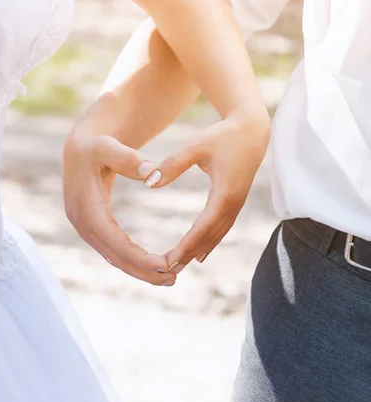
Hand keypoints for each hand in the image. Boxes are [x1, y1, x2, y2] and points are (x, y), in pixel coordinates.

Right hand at [63, 133, 176, 285]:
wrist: (80, 148)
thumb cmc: (96, 145)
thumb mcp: (109, 147)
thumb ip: (128, 158)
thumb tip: (151, 173)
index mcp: (87, 209)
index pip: (116, 242)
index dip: (140, 257)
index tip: (166, 265)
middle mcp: (83, 225)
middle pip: (116, 257)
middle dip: (144, 271)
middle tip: (174, 279)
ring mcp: (87, 229)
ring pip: (115, 258)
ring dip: (142, 271)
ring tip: (170, 279)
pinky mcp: (94, 229)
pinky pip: (115, 251)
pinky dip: (135, 262)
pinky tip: (154, 267)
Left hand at [144, 115, 269, 271]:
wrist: (253, 131)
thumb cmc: (223, 136)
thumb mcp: (195, 146)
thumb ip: (172, 164)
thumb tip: (149, 183)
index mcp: (225, 193)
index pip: (203, 226)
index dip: (187, 245)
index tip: (170, 259)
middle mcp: (233, 204)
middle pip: (210, 236)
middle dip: (189, 254)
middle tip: (168, 270)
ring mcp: (236, 205)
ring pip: (216, 235)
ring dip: (198, 251)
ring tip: (179, 267)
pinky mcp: (235, 203)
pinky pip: (221, 228)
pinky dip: (209, 242)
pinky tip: (199, 255)